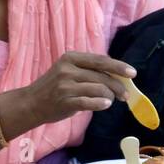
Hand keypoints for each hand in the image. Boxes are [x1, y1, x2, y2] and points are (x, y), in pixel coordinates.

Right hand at [19, 51, 137, 127]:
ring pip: (99, 89)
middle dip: (118, 86)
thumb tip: (118, 76)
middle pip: (102, 76)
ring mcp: (65, 85)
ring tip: (110, 101)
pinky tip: (106, 105)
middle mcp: (68, 69)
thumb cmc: (55, 88)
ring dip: (110, 96)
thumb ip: (89, 71)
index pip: (101, 60)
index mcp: (71, 58)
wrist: (31, 103)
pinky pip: (89, 102)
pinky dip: (100, 104)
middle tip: (125, 95)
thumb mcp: (68, 72)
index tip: (132, 73)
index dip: (118, 67)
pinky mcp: (65, 101)